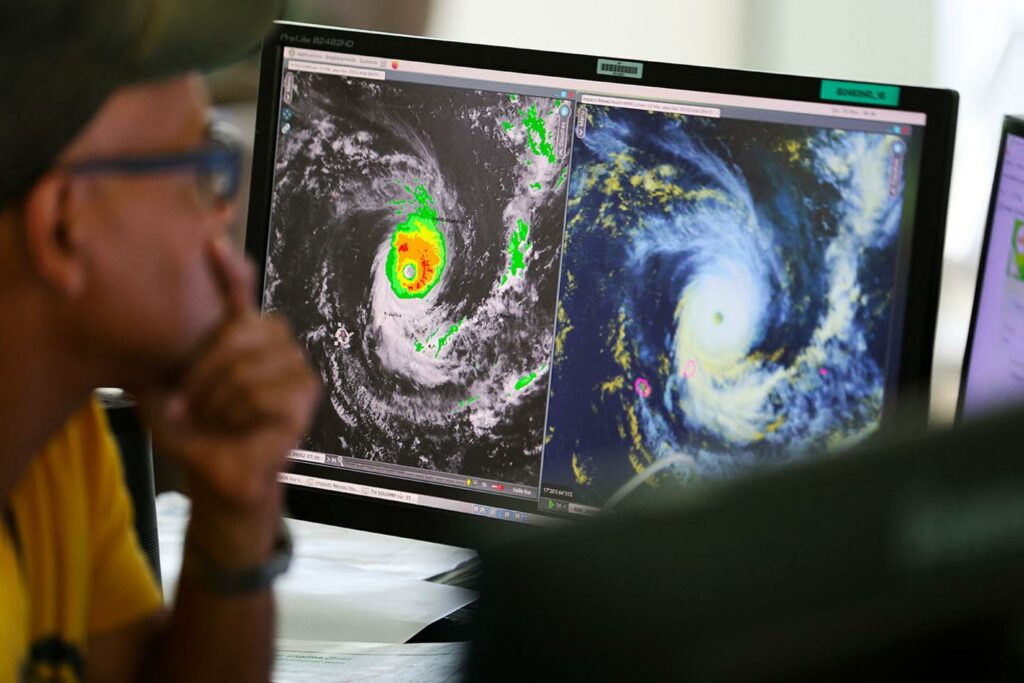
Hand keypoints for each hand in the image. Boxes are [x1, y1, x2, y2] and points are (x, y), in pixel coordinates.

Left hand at [139, 239, 319, 562]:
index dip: (230, 268)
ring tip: (215, 420)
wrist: (215, 477)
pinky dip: (241, 415)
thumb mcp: (168, 389)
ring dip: (219, 401)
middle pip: (241, 329)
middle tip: (191, 404)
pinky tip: (241, 428)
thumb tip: (156, 335)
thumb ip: (169, 356)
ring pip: (249, 366)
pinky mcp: (306, 397)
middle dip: (205, 372)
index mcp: (241, 335)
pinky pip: (265, 392)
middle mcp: (274, 344)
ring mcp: (296, 369)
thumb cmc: (195, 433)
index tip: (211, 242)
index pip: (241, 291)